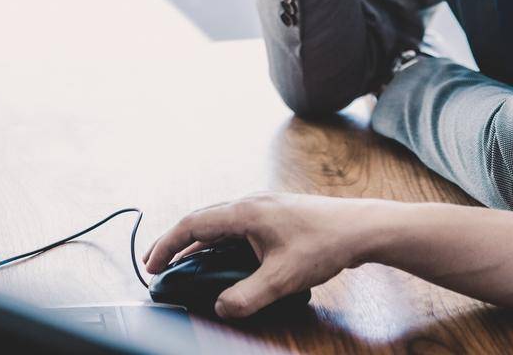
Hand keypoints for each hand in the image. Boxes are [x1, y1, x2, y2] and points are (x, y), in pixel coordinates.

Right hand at [143, 193, 380, 318]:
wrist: (361, 228)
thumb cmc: (325, 245)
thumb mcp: (282, 279)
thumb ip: (247, 297)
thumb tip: (221, 308)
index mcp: (245, 212)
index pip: (192, 224)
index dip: (166, 245)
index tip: (151, 266)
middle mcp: (251, 204)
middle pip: (201, 220)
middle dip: (175, 242)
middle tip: (155, 264)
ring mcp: (264, 207)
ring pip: (219, 222)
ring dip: (197, 242)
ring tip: (182, 264)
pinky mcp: (276, 215)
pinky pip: (236, 225)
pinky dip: (219, 241)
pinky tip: (221, 258)